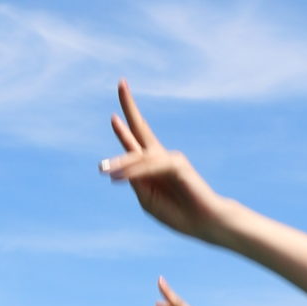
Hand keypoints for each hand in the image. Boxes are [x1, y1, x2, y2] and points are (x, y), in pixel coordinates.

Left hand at [100, 82, 224, 240]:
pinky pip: (150, 165)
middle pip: (141, 127)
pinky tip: (118, 177)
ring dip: (120, 164)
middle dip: (130, 105)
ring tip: (102, 170)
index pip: (135, 142)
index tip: (113, 115)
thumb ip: (135, 181)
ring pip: (138, 156)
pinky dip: (134, 171)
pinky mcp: (177, 163)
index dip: (123, 128)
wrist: (204, 223)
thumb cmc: (177, 213)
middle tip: (121, 82)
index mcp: (151, 166)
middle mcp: (160, 157)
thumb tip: (122, 166)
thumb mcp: (146, 199)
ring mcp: (170, 158)